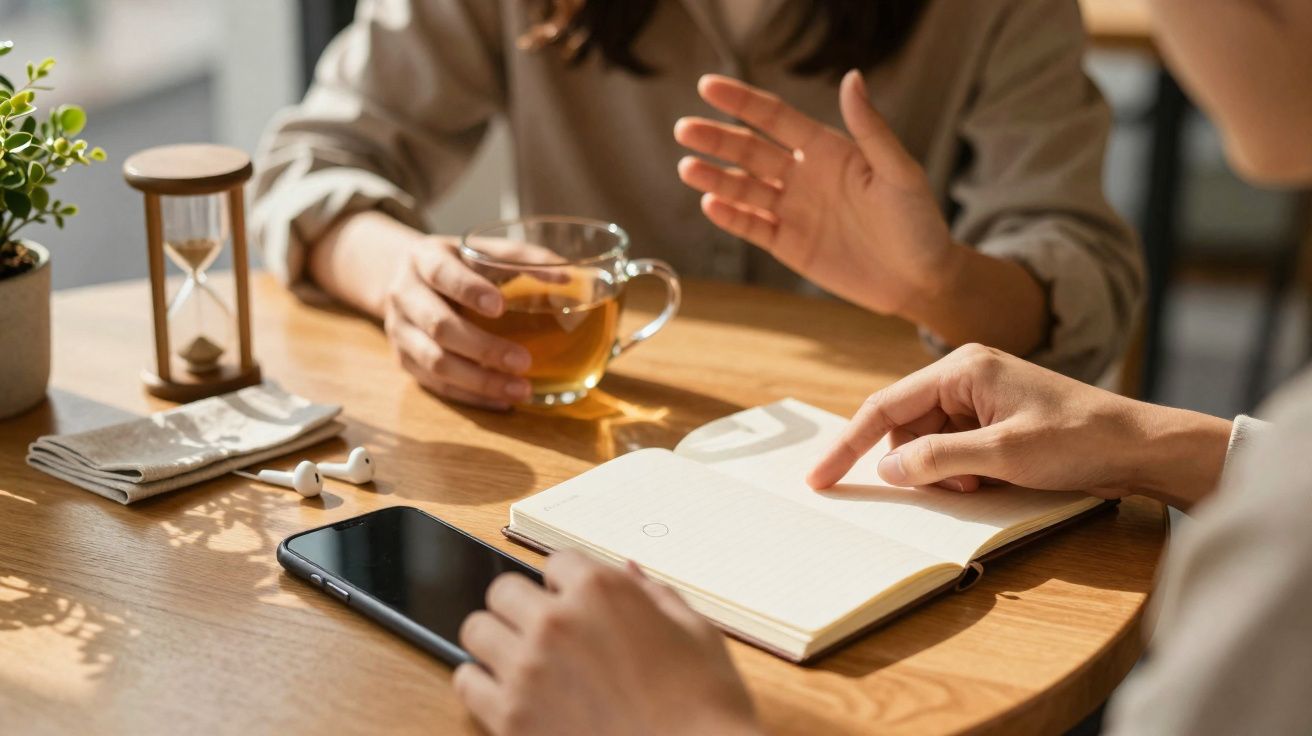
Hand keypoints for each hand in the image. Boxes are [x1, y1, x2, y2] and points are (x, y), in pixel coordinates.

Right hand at [382, 237, 532, 408]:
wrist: (408, 279)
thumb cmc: (459, 264)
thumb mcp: (484, 250)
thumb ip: (524, 259)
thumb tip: (569, 278)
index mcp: (424, 258)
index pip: (441, 273)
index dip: (469, 290)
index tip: (499, 307)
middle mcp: (404, 294)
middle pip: (438, 326)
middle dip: (482, 347)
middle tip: (523, 361)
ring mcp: (400, 331)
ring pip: (434, 363)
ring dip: (480, 381)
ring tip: (521, 389)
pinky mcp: (404, 360)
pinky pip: (436, 385)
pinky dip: (470, 395)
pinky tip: (502, 400)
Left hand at [455, 552, 759, 735]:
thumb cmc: (705, 708)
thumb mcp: (696, 633)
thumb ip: (655, 595)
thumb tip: (629, 572)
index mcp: (602, 590)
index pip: (556, 561)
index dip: (568, 583)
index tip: (573, 601)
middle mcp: (556, 621)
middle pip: (503, 590)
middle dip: (524, 605)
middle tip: (544, 630)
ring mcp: (528, 669)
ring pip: (476, 630)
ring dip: (498, 640)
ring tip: (522, 659)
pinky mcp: (509, 717)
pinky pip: (466, 682)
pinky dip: (481, 683)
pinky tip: (507, 692)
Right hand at [675, 72, 961, 318]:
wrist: (919, 280)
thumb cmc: (918, 221)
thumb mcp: (899, 172)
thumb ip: (871, 129)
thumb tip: (852, 77)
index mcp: (828, 150)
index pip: (775, 118)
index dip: (742, 102)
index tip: (708, 86)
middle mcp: (804, 176)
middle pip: (750, 152)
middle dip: (717, 140)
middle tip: (685, 129)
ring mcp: (793, 211)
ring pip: (744, 189)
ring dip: (715, 178)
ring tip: (687, 167)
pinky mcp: (788, 245)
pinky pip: (752, 228)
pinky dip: (731, 217)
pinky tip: (710, 205)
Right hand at [807, 344, 1233, 508]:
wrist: (1140, 446)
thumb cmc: (1079, 440)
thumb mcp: (1003, 455)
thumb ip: (939, 459)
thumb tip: (888, 470)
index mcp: (962, 368)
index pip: (885, 406)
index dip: (848, 444)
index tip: (820, 478)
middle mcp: (966, 374)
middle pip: (905, 425)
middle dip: (915, 463)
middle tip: (953, 489)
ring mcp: (980, 395)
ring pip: (928, 441)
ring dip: (942, 472)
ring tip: (982, 484)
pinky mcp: (994, 417)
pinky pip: (953, 447)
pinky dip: (960, 471)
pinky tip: (990, 481)